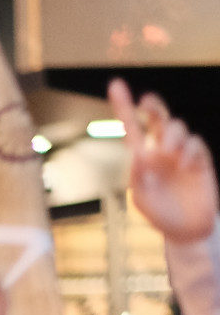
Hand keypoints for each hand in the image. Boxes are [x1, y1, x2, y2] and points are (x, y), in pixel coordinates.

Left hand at [111, 77, 218, 244]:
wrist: (187, 231)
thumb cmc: (160, 215)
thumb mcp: (142, 200)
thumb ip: (137, 179)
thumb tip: (137, 155)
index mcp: (143, 158)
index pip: (131, 128)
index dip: (123, 106)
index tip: (115, 84)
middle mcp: (161, 151)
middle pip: (157, 118)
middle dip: (152, 105)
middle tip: (146, 102)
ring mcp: (181, 153)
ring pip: (176, 127)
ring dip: (172, 134)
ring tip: (169, 151)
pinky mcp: (200, 160)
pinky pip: (196, 144)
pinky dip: (190, 150)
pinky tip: (186, 164)